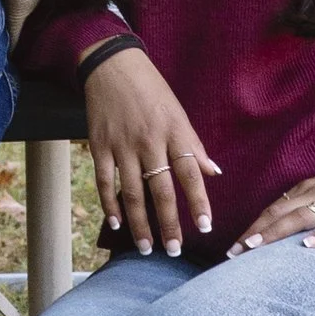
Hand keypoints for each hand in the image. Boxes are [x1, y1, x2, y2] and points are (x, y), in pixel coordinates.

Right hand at [84, 45, 220, 256]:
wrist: (112, 65)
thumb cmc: (151, 90)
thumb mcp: (178, 112)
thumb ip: (194, 145)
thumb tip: (213, 173)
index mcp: (174, 131)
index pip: (189, 172)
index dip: (198, 201)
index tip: (205, 227)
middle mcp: (149, 141)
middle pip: (161, 190)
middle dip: (169, 223)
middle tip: (175, 250)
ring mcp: (122, 145)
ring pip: (132, 192)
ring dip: (140, 223)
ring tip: (147, 247)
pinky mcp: (100, 145)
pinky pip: (105, 181)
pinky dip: (109, 204)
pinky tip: (116, 223)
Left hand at [240, 165, 314, 251]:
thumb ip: (305, 206)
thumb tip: (279, 228)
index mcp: (308, 189)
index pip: (273, 209)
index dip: (252, 227)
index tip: (233, 247)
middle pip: (279, 213)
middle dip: (254, 233)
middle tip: (233, 253)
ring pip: (301, 217)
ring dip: (276, 232)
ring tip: (256, 248)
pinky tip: (308, 247)